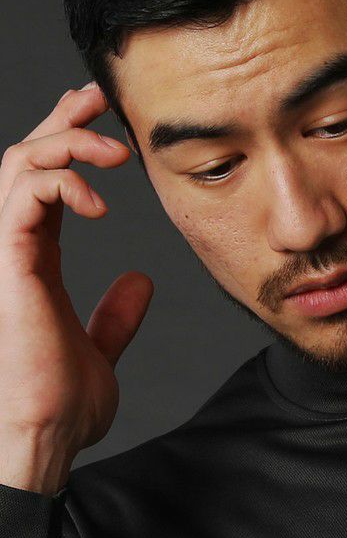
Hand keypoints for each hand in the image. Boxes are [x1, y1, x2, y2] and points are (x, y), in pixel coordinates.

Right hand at [0, 82, 152, 456]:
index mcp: (33, 261)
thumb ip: (116, 315)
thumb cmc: (62, 404)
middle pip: (26, 160)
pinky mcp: (7, 265)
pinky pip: (22, 197)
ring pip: (19, 165)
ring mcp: (6, 255)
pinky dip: (60, 182)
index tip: (106, 123)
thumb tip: (140, 284)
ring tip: (118, 154)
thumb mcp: (101, 349)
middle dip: (63, 122)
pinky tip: (101, 199)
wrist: (45, 436)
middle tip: (102, 101)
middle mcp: (13, 249)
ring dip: (69, 145)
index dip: (70, 146)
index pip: (45, 185)